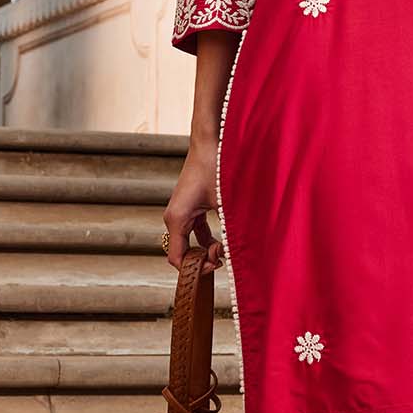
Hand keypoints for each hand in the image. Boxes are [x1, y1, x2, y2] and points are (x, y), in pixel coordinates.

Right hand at [163, 140, 224, 274]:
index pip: (177, 258)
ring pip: (188, 243)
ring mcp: (180, 213)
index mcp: (177, 219)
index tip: (218, 264)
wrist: (209, 143)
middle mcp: (174, 217)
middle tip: (223, 256)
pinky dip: (205, 238)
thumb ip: (227, 228)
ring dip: (204, 249)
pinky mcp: (188, 208)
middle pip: (182, 253)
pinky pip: (193, 231)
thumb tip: (237, 250)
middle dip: (202, 259)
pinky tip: (221, 240)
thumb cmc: (216, 168)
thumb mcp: (224, 202)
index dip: (196, 268)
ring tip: (223, 248)